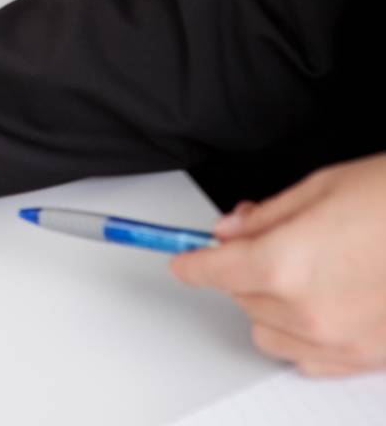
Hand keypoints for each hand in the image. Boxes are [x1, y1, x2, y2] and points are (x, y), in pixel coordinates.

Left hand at [172, 155, 385, 375]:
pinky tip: (316, 302)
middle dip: (241, 267)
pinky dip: (299, 333)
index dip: (193, 262)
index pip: (216, 271)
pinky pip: (306, 358)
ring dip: (267, 302)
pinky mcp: (365, 358)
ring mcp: (339, 342)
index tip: (182, 260)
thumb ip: (264, 216)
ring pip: (268, 330)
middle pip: (240, 297)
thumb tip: (229, 230)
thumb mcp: (316, 189)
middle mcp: (309, 311)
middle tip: (263, 237)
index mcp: (287, 263)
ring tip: (297, 268)